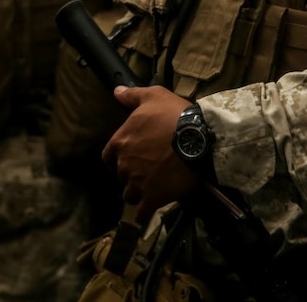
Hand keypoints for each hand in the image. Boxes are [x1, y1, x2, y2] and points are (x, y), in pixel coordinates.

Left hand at [102, 85, 201, 220]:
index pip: (108, 157)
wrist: (198, 139)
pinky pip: (142, 213)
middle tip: (145, 171)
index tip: (127, 158)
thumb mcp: (153, 96)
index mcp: (120, 142)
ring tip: (148, 190)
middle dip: (131, 175)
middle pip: (121, 176)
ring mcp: (138, 183)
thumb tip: (116, 91)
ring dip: (137, 193)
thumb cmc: (174, 115)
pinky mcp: (153, 198)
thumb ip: (132, 95)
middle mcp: (124, 165)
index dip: (117, 158)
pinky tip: (147, 213)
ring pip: (129, 195)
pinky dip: (143, 214)